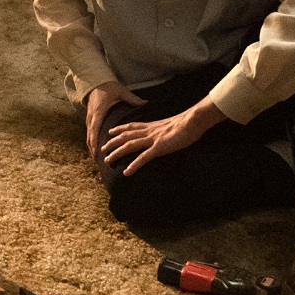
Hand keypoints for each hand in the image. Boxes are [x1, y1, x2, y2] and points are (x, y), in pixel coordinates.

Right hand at [83, 81, 143, 165]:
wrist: (95, 80)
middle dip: (93, 150)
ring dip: (92, 148)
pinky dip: (92, 142)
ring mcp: (89, 117)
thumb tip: (146, 103)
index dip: (95, 144)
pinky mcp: (90, 117)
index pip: (95, 131)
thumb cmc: (109, 86)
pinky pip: (90, 132)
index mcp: (99, 113)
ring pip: (88, 136)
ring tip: (97, 160)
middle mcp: (92, 117)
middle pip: (90, 137)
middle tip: (98, 163)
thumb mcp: (121, 92)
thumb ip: (133, 99)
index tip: (98, 154)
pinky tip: (96, 149)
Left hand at [101, 100, 221, 176]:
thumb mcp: (172, 125)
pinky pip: (143, 158)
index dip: (120, 129)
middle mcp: (149, 131)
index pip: (132, 126)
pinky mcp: (159, 148)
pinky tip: (127, 172)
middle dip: (113, 142)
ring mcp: (153, 139)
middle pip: (126, 136)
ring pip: (129, 146)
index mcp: (152, 126)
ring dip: (117, 153)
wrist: (192, 122)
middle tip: (102, 148)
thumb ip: (165, 129)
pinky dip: (134, 165)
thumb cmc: (187, 124)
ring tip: (108, 160)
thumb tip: (166, 132)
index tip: (111, 131)